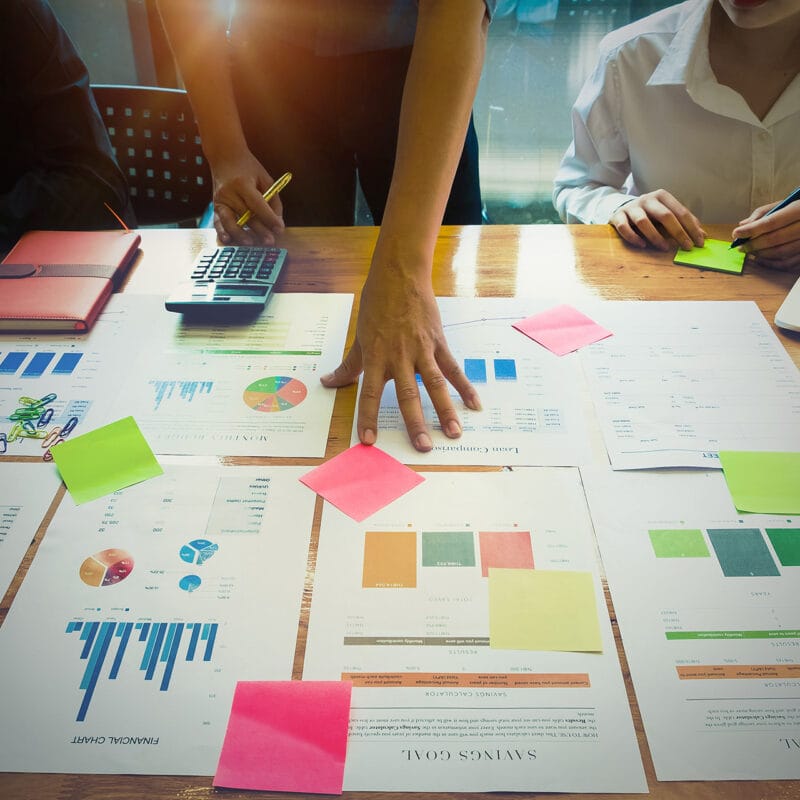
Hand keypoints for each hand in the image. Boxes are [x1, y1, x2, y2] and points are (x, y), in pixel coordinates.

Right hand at [210, 152, 284, 245]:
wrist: (224, 157)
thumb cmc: (249, 169)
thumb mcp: (265, 179)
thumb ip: (273, 201)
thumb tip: (277, 223)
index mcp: (242, 183)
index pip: (257, 204)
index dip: (269, 218)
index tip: (280, 229)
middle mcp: (229, 192)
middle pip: (245, 215)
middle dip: (259, 230)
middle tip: (270, 242)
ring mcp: (220, 199)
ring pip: (230, 221)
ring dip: (240, 234)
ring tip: (251, 243)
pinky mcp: (215, 206)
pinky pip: (218, 222)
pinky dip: (223, 232)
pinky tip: (229, 241)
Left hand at [321, 261, 480, 451]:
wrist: (400, 275)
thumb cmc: (377, 305)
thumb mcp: (359, 336)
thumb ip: (348, 365)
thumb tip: (329, 383)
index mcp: (377, 357)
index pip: (370, 394)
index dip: (368, 417)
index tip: (369, 440)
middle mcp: (399, 357)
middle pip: (408, 395)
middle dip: (415, 423)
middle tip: (423, 447)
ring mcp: (422, 350)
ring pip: (435, 385)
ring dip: (445, 411)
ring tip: (454, 433)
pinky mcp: (439, 342)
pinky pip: (453, 368)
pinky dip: (465, 386)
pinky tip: (474, 404)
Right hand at [609, 189, 705, 250]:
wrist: (622, 209)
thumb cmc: (649, 215)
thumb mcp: (666, 215)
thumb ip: (683, 223)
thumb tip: (703, 235)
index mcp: (662, 196)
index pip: (680, 212)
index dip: (692, 228)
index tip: (699, 242)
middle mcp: (647, 199)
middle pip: (665, 215)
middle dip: (678, 233)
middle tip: (686, 247)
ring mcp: (631, 207)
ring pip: (643, 222)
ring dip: (655, 237)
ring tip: (664, 248)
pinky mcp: (617, 216)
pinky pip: (624, 228)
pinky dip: (633, 238)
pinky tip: (642, 245)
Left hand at [732, 201, 799, 270]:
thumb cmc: (799, 209)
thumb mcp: (786, 203)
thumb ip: (764, 212)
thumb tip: (743, 224)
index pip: (771, 222)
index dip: (751, 229)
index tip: (736, 233)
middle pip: (774, 239)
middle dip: (753, 244)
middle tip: (740, 246)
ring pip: (780, 253)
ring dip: (760, 254)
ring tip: (750, 252)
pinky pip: (788, 263)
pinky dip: (772, 263)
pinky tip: (761, 259)